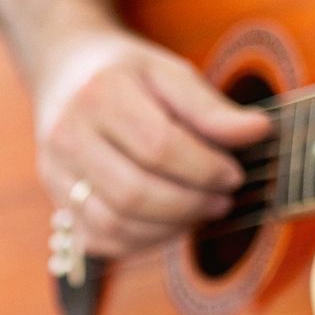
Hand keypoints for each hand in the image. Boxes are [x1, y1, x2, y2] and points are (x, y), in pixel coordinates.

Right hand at [32, 27, 270, 257]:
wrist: (66, 72)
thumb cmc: (126, 74)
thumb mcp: (169, 73)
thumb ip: (210, 107)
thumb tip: (259, 132)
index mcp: (100, 94)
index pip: (158, 146)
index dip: (204, 168)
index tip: (234, 174)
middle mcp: (68, 135)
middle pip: (133, 192)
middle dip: (189, 204)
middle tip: (222, 200)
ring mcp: (55, 171)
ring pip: (114, 224)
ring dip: (168, 228)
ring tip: (199, 212)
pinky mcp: (56, 199)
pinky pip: (100, 239)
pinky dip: (141, 242)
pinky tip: (168, 224)